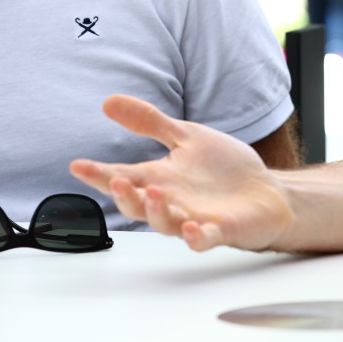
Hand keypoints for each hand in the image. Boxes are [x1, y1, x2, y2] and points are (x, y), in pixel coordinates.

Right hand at [69, 95, 293, 251]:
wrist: (265, 191)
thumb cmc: (223, 170)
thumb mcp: (186, 137)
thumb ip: (150, 123)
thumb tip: (108, 102)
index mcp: (161, 178)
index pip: (124, 176)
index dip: (99, 173)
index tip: (78, 165)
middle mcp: (172, 202)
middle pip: (139, 205)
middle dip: (125, 195)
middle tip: (116, 180)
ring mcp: (194, 218)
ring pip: (166, 224)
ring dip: (157, 211)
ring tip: (155, 193)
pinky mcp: (220, 231)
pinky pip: (204, 239)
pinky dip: (197, 237)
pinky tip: (193, 228)